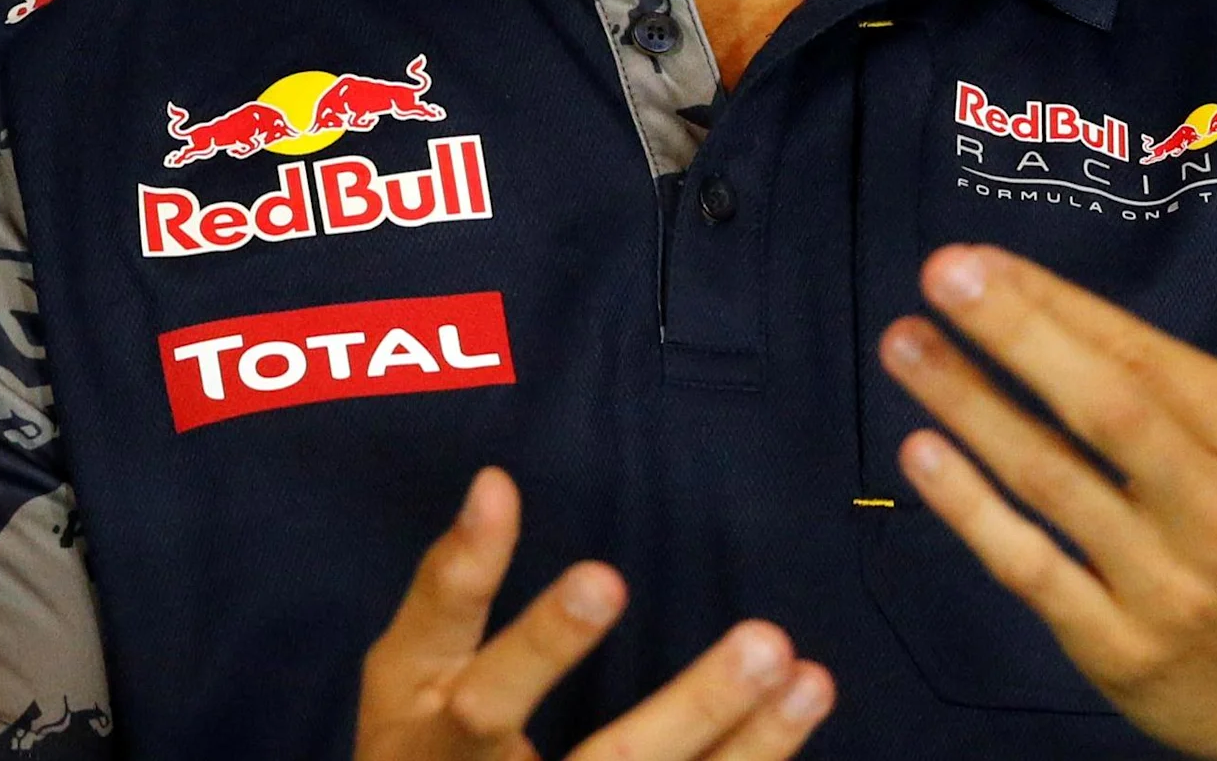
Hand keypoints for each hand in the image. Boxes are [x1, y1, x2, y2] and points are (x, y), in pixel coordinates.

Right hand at [357, 467, 835, 760]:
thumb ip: (450, 584)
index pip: (491, 694)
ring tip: (809, 680)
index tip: (606, 576)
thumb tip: (495, 482)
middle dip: (693, 710)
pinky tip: (797, 721)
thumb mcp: (408, 667)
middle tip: (767, 643)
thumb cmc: (418, 742)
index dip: (545, 641)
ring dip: (750, 747)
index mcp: (443, 741)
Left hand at [878, 173, 1216, 759]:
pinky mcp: (1117, 650)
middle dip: (1014, 337)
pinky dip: (972, 512)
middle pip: (1102, 411)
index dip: (1059, 306)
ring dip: (969, 408)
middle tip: (938, 275)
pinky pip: (1031, 570)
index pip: (1148, 359)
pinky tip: (921, 453)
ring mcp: (1164, 588)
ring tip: (905, 344)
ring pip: (1052, 484)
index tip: (981, 259)